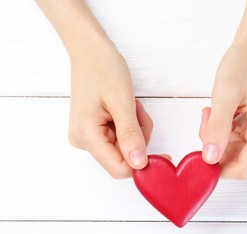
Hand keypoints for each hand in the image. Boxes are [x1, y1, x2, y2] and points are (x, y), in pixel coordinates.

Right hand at [68, 43, 152, 178]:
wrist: (90, 51)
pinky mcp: (94, 131)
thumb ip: (130, 134)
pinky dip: (130, 124)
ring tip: (130, 105)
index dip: (142, 164)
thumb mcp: (122, 101)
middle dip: (139, 136)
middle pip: (124, 157)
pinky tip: (125, 107)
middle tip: (137, 111)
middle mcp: (83, 140)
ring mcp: (88, 136)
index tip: (163, 153)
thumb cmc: (103, 68)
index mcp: (85, 135)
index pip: (118, 169)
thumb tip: (139, 164)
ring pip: (126, 146)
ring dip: (136, 128)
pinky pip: (121, 137)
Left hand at [199, 44, 246, 178]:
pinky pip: (239, 140)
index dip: (218, 169)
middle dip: (216, 147)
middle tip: (207, 119)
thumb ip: (217, 128)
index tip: (199, 157)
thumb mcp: (225, 95)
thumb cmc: (243, 64)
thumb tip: (210, 158)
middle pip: (238, 159)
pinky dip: (225, 131)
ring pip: (236, 150)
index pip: (243, 168)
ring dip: (219, 136)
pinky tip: (222, 112)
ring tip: (213, 111)